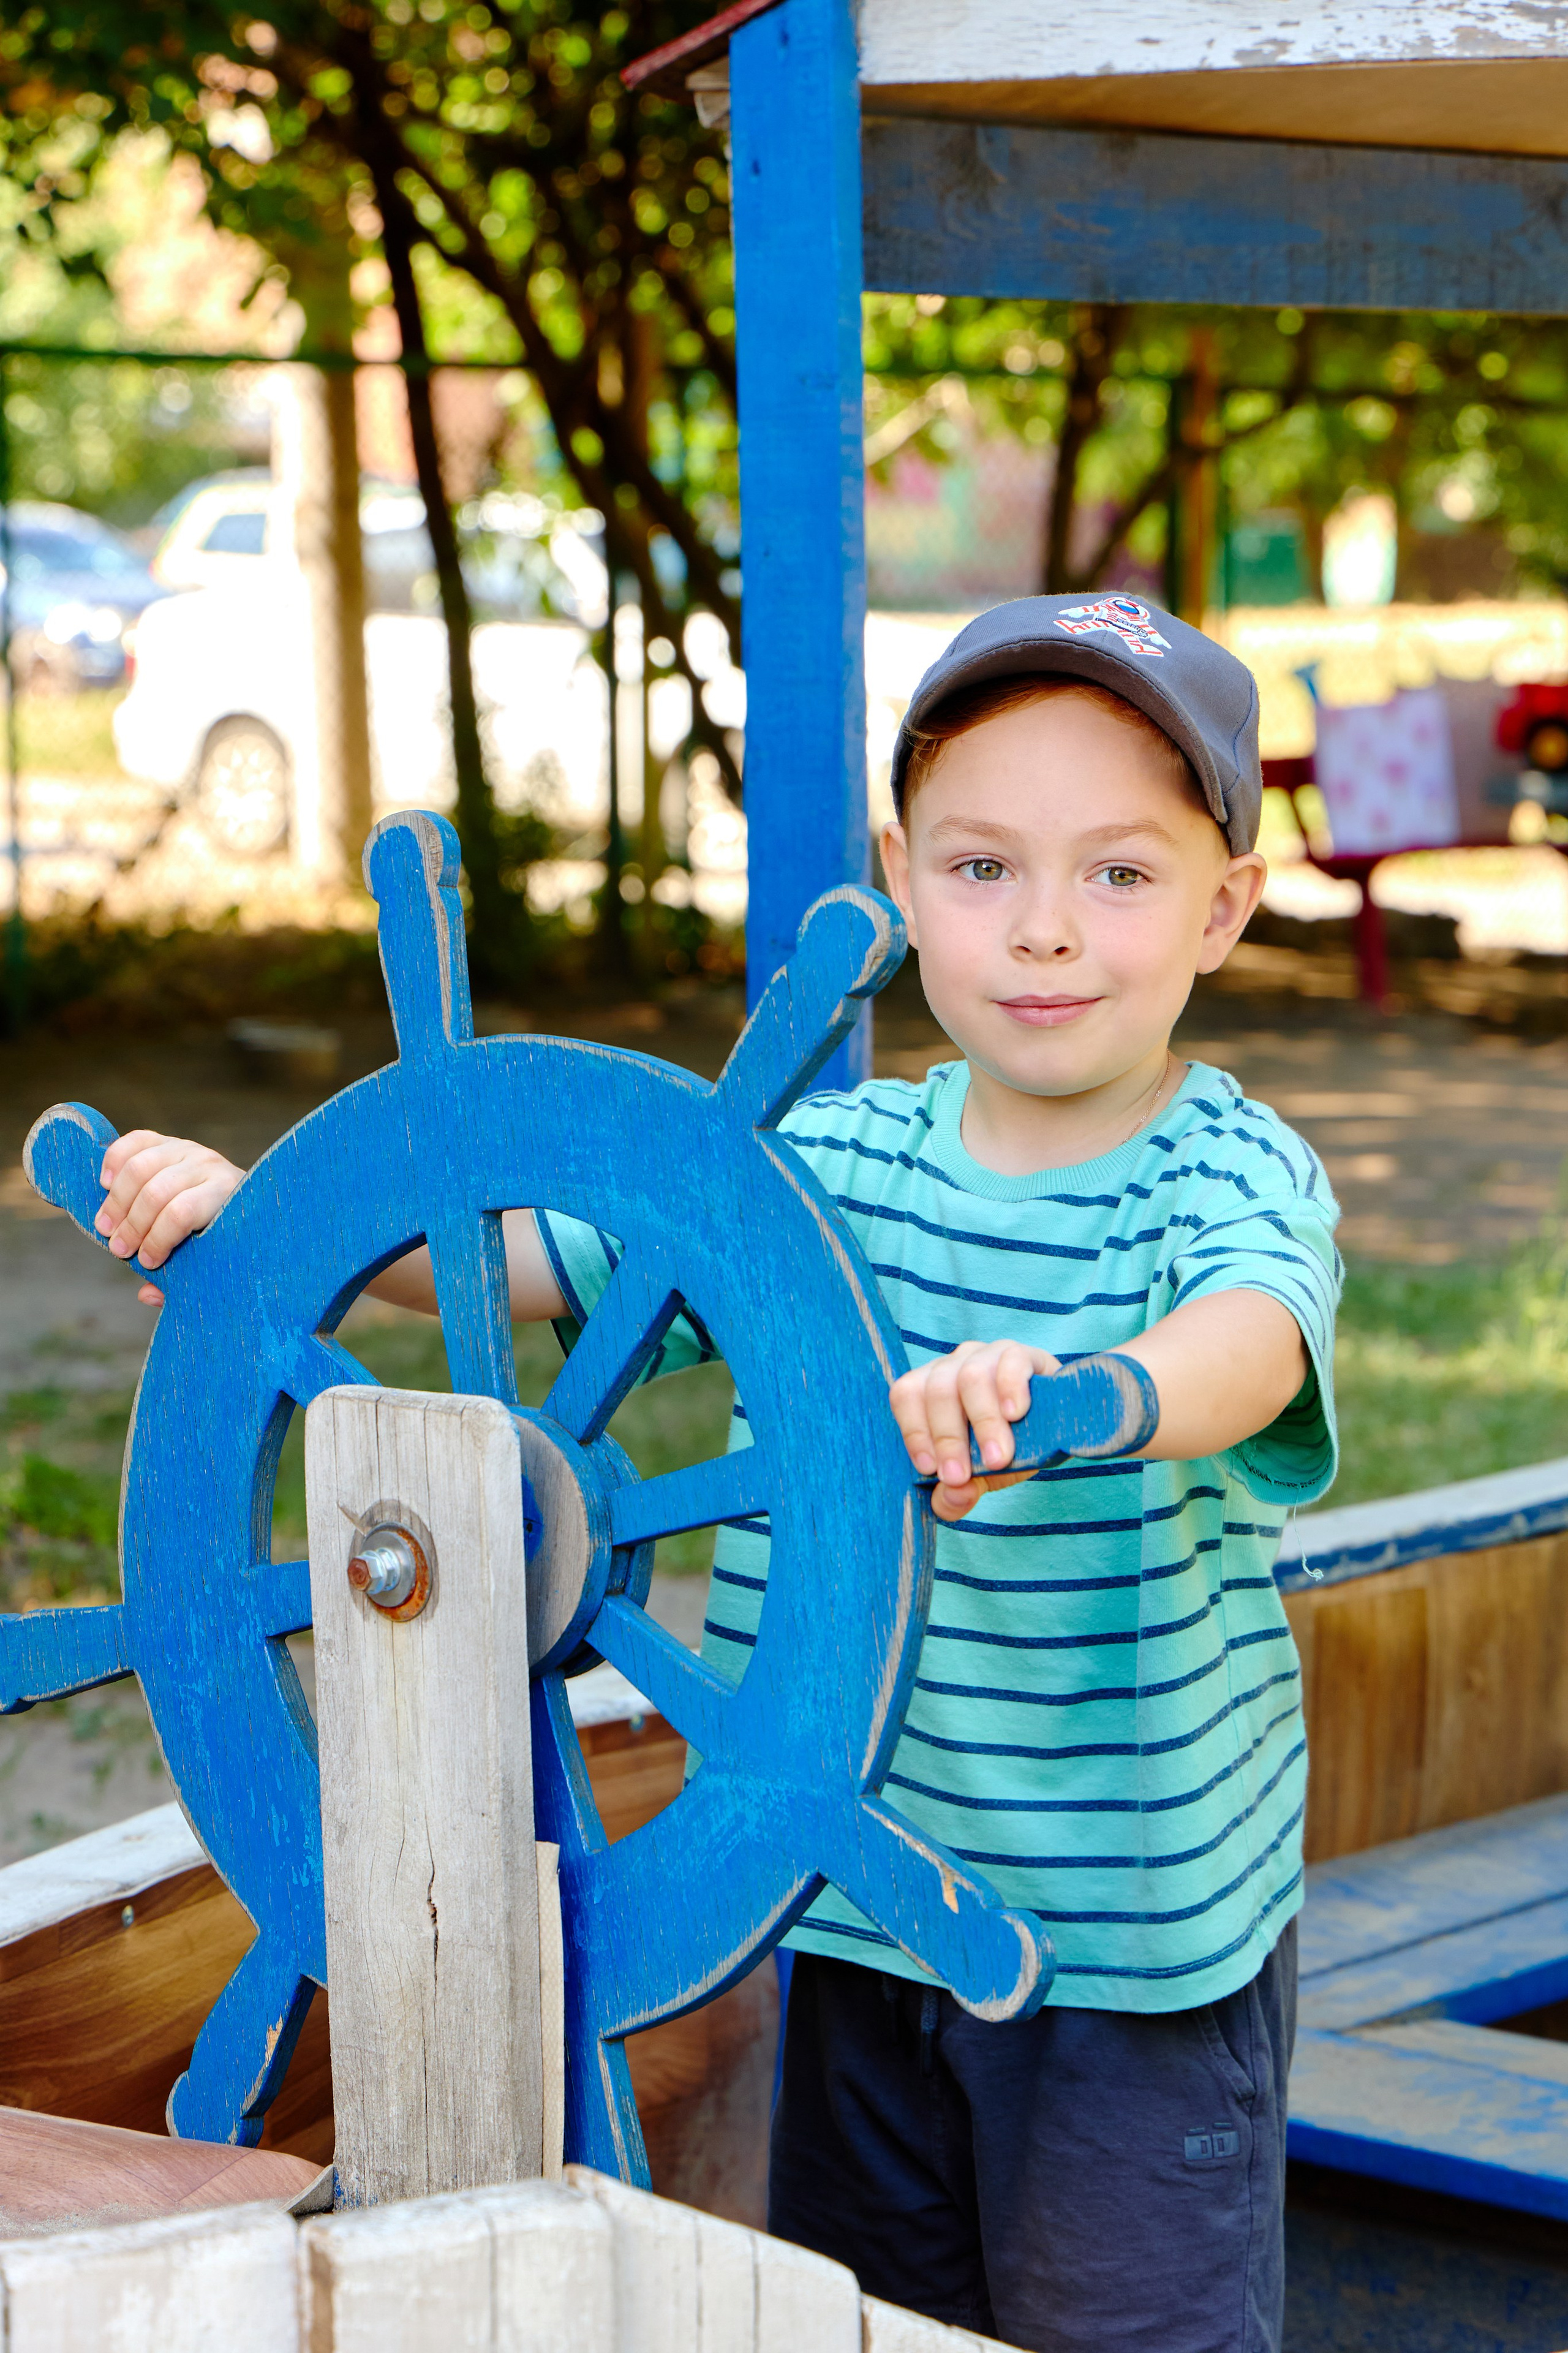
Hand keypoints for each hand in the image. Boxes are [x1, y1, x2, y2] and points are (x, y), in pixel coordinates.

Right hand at [94, 1130, 245, 1302]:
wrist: (239, 1198)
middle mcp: (208, 1165)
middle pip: (156, 1192)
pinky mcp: (167, 1141)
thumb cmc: (220, 1236)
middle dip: (132, 1225)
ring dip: (116, 1202)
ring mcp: (187, 1149)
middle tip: (118, 1249)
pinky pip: (134, 1141)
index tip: (145, 1263)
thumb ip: (184, 1278)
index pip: (182, 1213)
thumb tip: (147, 1293)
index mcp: (225, 1194)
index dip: (157, 1240)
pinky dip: (114, 1161)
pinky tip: (106, 1185)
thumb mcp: (213, 1259)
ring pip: (139, 1168)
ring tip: (105, 1227)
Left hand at [889, 1339, 1059, 1523]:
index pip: (906, 1396)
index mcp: (931, 1387)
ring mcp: (988, 1355)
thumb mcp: (980, 1476)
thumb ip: (959, 1493)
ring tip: (998, 1457)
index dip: (915, 1433)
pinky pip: (1010, 1361)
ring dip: (983, 1422)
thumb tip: (952, 1498)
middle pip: (938, 1390)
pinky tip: (1016, 1414)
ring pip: (971, 1377)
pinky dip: (1010, 1389)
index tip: (932, 1470)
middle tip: (962, 1476)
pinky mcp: (1023, 1354)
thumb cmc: (1005, 1446)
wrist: (1054, 1426)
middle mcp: (954, 1365)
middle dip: (948, 1439)